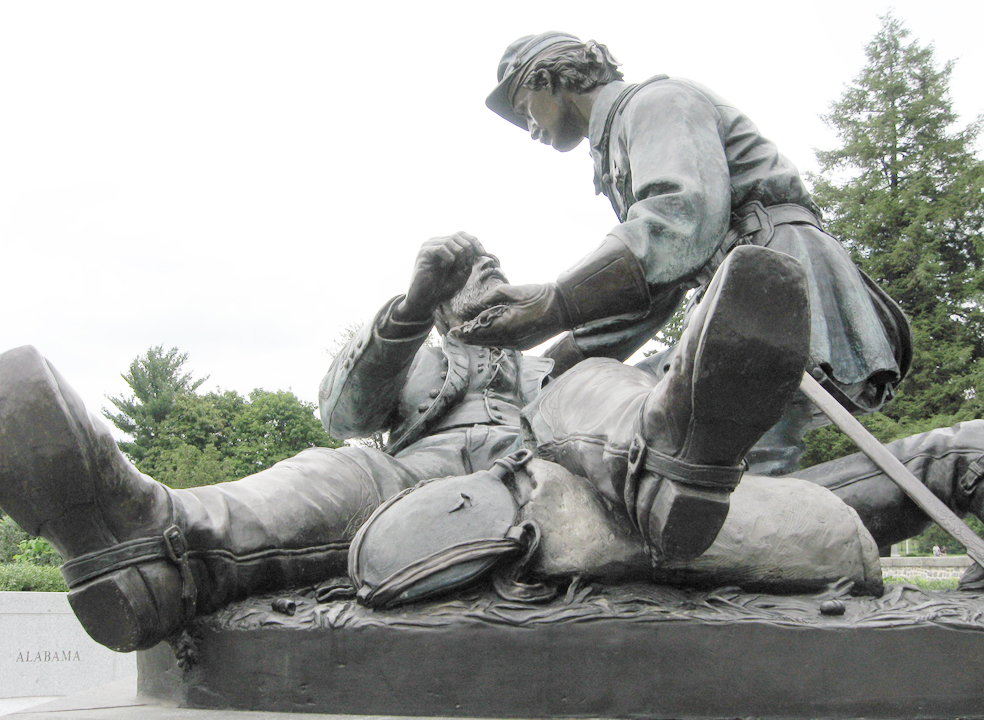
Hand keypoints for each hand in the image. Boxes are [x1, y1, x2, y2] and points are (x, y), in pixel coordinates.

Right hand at [396, 232, 485, 321]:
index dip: (475, 242)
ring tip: (456, 269)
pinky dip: (449, 257)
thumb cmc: (442, 288)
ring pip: (451, 240)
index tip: (483, 254)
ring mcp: (429, 246)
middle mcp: (436, 242)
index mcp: (445, 246)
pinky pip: (441, 247)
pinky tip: (445, 267)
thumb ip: (468, 258)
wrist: (426, 300)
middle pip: (458, 235)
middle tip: (466, 265)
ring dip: (459, 256)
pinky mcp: (424, 252)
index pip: (462, 235)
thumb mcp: (462, 272)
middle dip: (468, 249)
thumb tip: (476, 247)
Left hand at [452, 283, 569, 349]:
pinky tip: (487, 335)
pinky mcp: (524, 345)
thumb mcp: (514, 291)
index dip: (464, 333)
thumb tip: (477, 302)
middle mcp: (510, 340)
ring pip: (492, 345)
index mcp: (506, 326)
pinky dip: (491, 340)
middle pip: (483, 342)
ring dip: (479, 341)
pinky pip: (502, 344)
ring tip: (468, 336)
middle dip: (469, 338)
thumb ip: (493, 296)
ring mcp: (518, 344)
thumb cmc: (540, 297)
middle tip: (455, 335)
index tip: (452, 332)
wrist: (564, 308)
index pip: (478, 333)